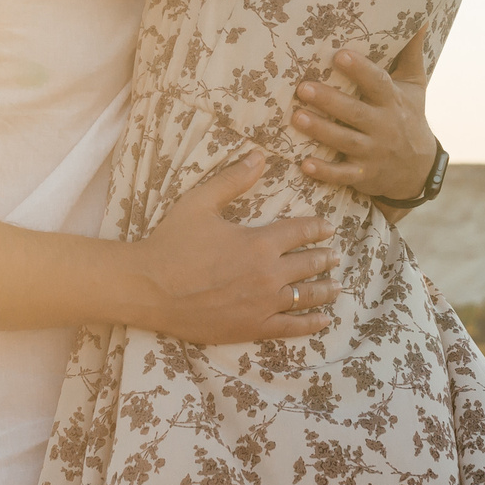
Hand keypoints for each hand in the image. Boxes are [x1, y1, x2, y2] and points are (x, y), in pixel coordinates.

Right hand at [123, 151, 339, 342]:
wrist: (148, 288)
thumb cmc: (171, 243)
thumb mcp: (201, 202)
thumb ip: (233, 180)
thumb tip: (259, 155)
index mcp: (259, 242)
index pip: (300, 232)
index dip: (317, 229)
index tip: (328, 228)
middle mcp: (268, 274)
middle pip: (308, 264)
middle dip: (324, 258)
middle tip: (335, 256)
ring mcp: (263, 304)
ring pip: (306, 296)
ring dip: (325, 289)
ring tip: (336, 285)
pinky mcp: (253, 328)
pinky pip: (292, 327)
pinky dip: (311, 324)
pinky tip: (323, 321)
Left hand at [292, 27, 437, 208]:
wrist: (418, 169)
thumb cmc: (409, 116)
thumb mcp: (414, 85)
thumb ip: (411, 53)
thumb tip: (419, 17)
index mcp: (392, 101)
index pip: (377, 83)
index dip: (360, 70)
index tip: (340, 55)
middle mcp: (384, 126)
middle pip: (355, 112)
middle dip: (329, 101)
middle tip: (302, 87)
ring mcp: (373, 153)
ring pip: (345, 141)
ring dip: (321, 131)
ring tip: (296, 117)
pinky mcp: (363, 175)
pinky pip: (343, 175)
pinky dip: (325, 172)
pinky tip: (304, 164)